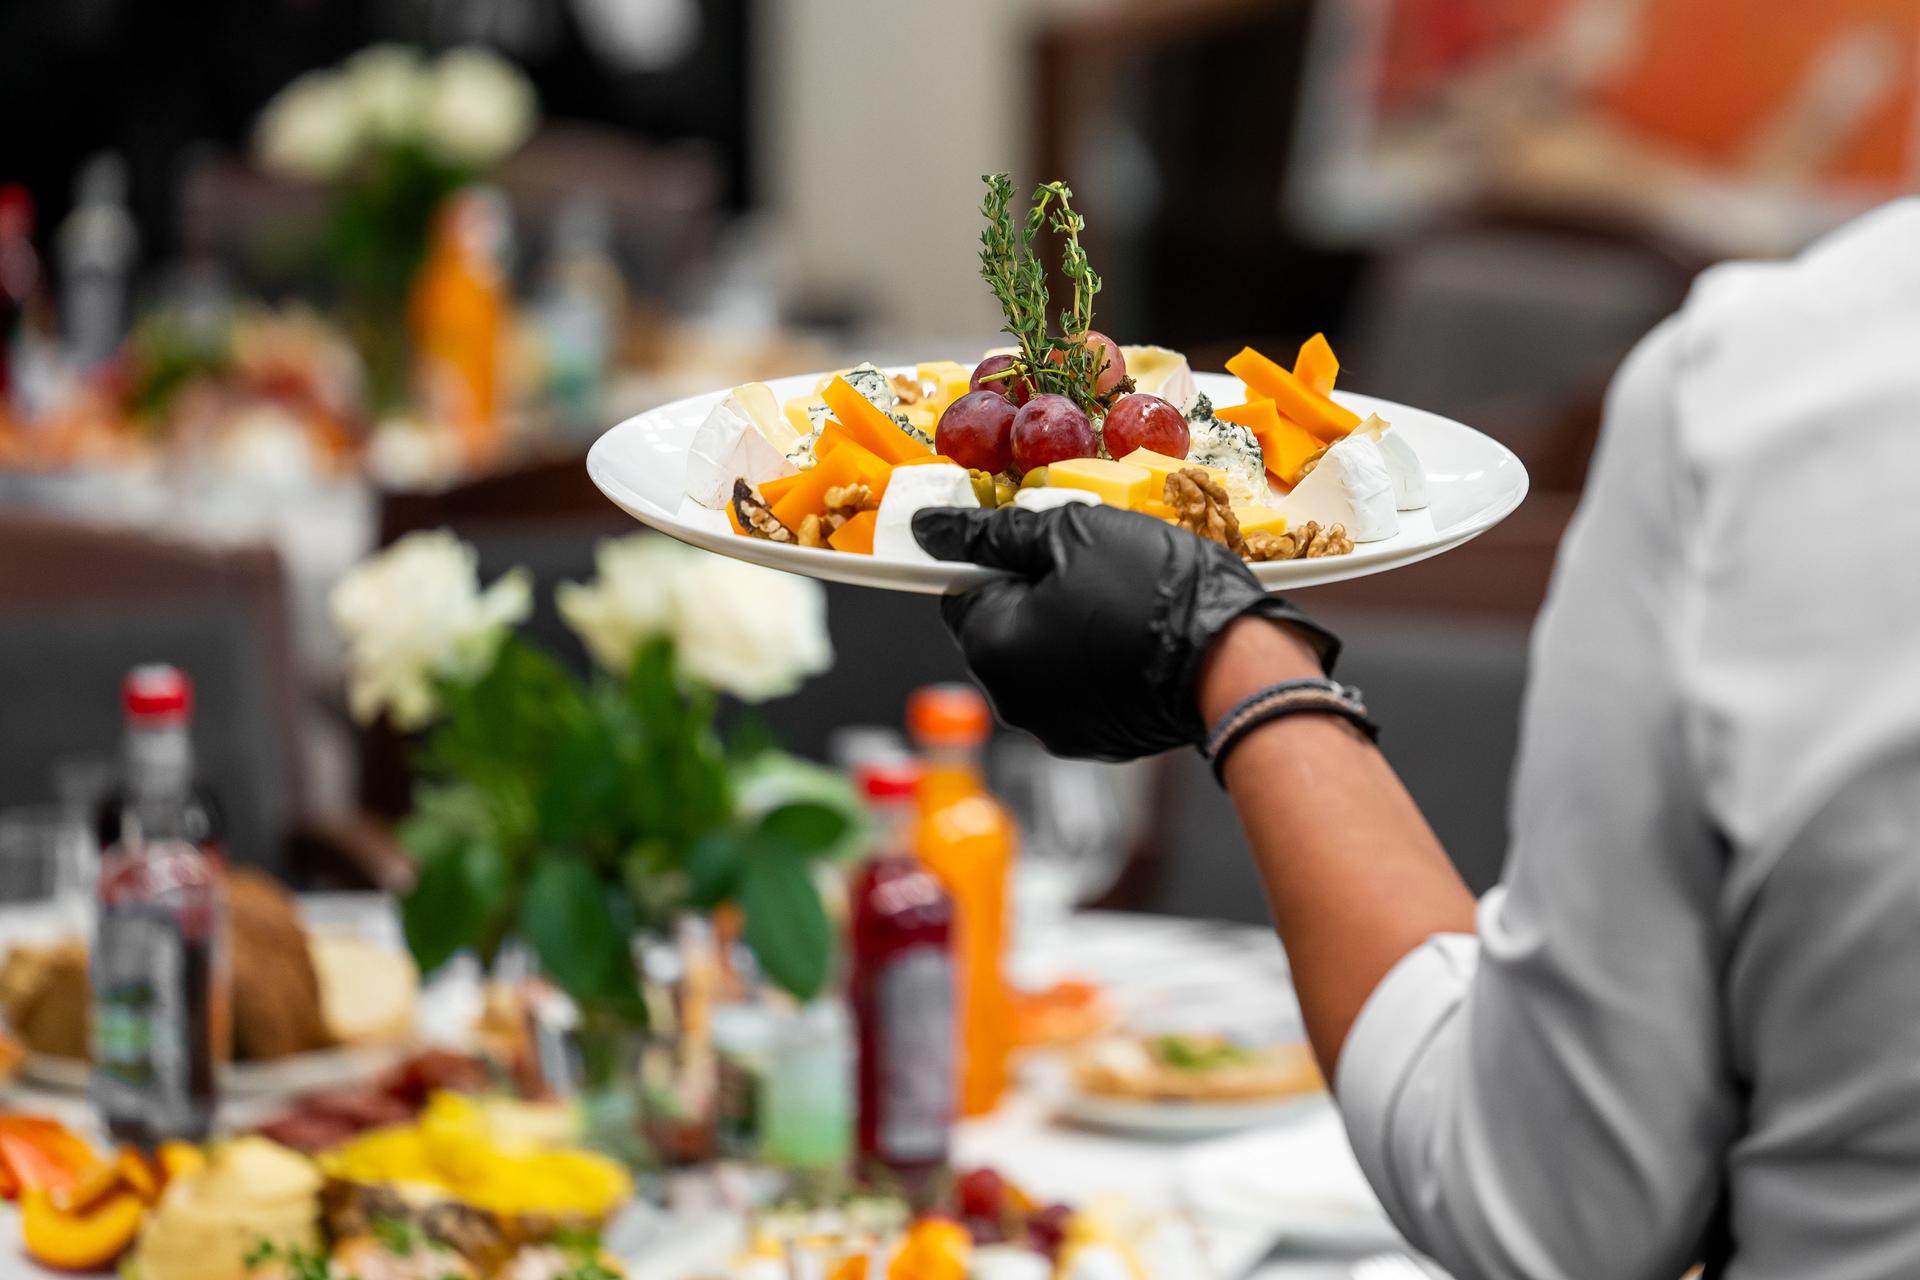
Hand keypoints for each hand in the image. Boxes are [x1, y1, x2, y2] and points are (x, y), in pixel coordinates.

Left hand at [912, 504, 1338, 759]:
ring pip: (1040, 663)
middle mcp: (1008, 698)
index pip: (960, 592)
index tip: (1041, 545)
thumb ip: (992, 534)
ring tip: (1122, 604)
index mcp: (990, 644)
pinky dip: (1094, 667)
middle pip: (1002, 630)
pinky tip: (1135, 642)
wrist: (1234, 662)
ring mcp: (1053, 729)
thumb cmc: (1152, 589)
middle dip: (1034, 597)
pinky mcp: (1095, 743)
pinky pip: (1076, 693)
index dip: (998, 560)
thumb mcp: (1070, 532)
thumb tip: (930, 530)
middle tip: (1092, 568)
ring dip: (1065, 632)